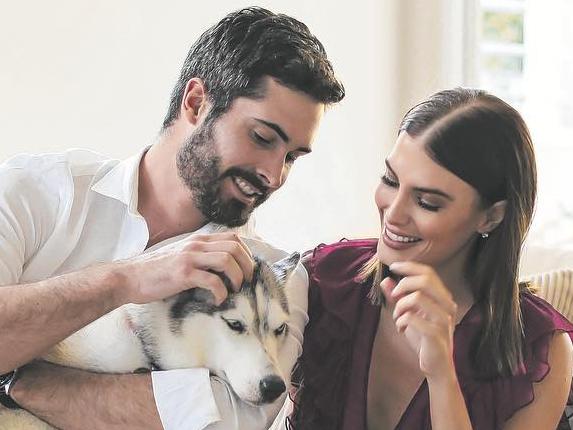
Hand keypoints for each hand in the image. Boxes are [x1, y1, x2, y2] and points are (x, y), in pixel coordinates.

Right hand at [116, 232, 253, 304]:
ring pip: (227, 260)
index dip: (247, 254)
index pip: (233, 238)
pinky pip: (212, 281)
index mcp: (197, 240)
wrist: (128, 278)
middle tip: (246, 282)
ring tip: (234, 290)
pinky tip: (218, 300)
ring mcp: (189, 258)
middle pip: (235, 248)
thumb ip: (200, 256)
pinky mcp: (183, 274)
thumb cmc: (156, 271)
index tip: (247, 269)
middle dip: (247, 266)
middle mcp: (195, 245)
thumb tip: (223, 267)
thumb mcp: (181, 256)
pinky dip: (221, 292)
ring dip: (237, 277)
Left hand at [381, 261, 457, 379]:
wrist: (435, 367)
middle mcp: (447, 306)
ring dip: (400, 306)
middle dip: (404, 284)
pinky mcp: (437, 334)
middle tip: (394, 296)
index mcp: (443, 298)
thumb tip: (385, 281)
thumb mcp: (408, 315)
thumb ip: (398, 298)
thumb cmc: (423, 339)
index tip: (392, 266)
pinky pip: (412, 317)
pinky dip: (401, 321)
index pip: (428, 273)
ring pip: (418, 296)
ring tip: (398, 318)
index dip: (409, 266)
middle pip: (425, 280)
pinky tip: (401, 329)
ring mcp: (444, 320)